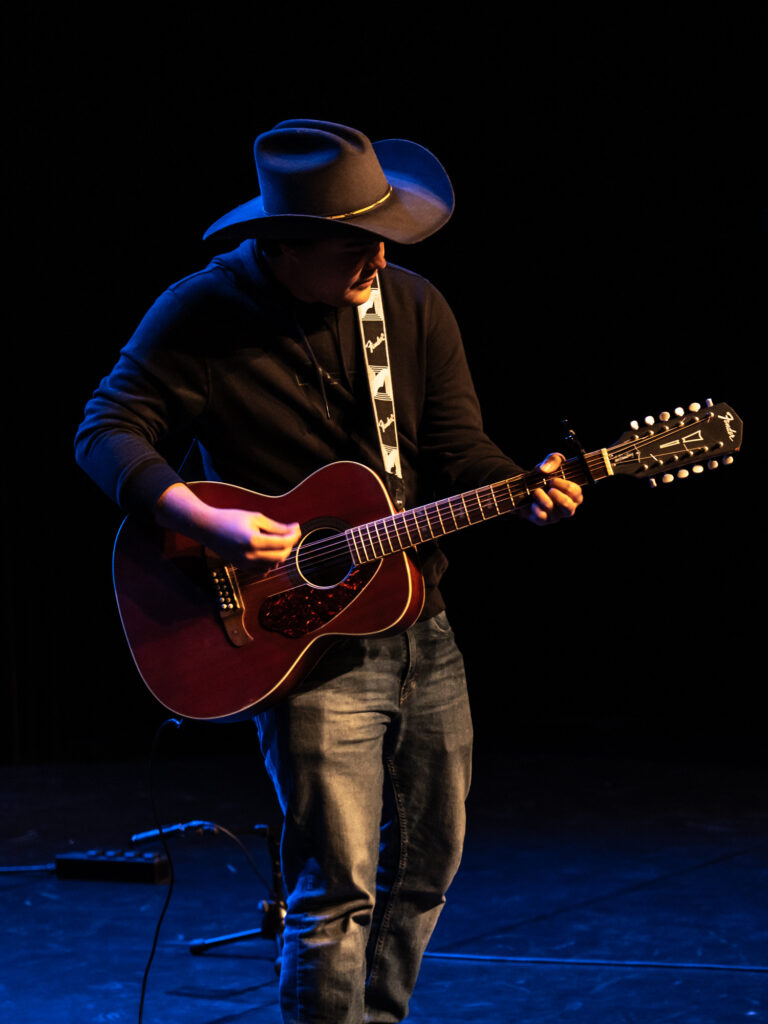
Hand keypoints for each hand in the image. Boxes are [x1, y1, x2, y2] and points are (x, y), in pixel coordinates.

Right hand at [155, 483, 299, 569]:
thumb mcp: (255, 518)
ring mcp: (245, 564)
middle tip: (290, 533)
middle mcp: (249, 555)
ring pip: (273, 564)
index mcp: (253, 540)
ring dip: (280, 553)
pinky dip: (270, 562)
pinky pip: (263, 570)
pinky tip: (268, 551)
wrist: (207, 528)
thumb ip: (276, 526)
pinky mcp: (242, 567)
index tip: (297, 527)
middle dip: (289, 545)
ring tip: (278, 540)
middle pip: (281, 556)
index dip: (293, 535)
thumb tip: (294, 529)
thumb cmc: (230, 519)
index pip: (283, 542)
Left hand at [527, 452, 582, 525]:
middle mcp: (567, 508)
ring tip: (536, 491)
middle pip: (569, 507)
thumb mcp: (550, 463)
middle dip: (557, 496)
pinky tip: (532, 501)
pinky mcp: (542, 521)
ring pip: (552, 511)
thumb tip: (544, 469)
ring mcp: (555, 516)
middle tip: (548, 488)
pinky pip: (541, 517)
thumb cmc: (544, 476)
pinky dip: (535, 507)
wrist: (526, 486)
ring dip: (542, 498)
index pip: (577, 493)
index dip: (565, 486)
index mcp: (574, 496)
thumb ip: (553, 460)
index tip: (553, 480)